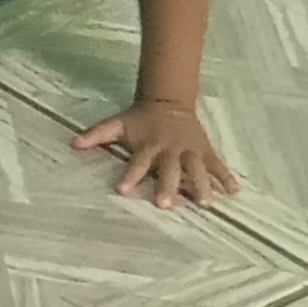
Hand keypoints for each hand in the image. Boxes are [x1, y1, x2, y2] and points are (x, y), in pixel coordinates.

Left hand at [79, 99, 237, 207]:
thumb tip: (73, 144)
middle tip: (164, 205)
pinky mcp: (205, 150)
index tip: (122, 190)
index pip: (138, 162)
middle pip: (170, 169)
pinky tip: (234, 192)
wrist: (169, 101)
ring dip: (201, 185)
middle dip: (167, 186)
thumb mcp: (118, 124)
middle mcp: (171, 149)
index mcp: (149, 144)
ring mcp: (190, 150)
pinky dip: (226, 177)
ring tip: (205, 204)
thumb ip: (97, 135)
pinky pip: (217, 165)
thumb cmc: (140, 119)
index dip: (130, 175)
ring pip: (197, 169)